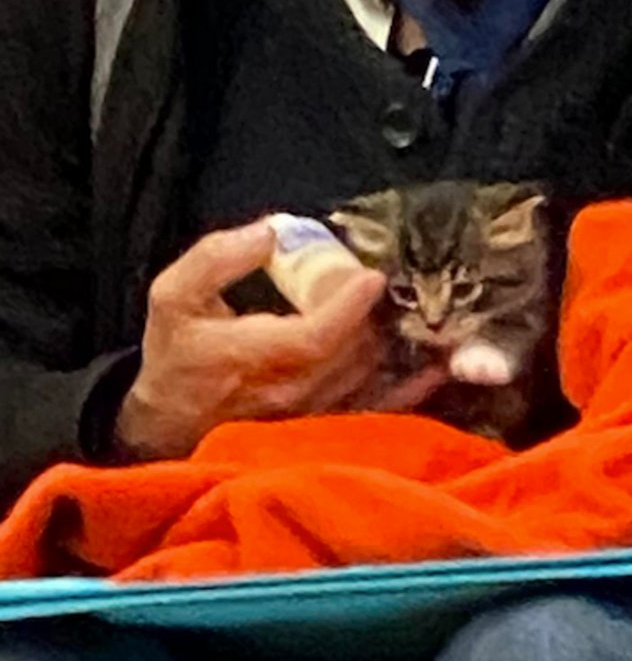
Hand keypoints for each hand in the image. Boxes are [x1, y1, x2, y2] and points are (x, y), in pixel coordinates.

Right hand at [116, 221, 390, 459]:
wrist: (167, 422)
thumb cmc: (176, 354)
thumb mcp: (173, 296)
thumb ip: (217, 259)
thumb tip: (272, 232)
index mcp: (251, 357)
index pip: (315, 337)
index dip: (349, 307)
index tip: (372, 277)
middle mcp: (288, 393)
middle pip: (352, 354)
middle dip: (374, 315)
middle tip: (383, 283)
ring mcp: (309, 417)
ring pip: (367, 377)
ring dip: (390, 342)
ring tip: (402, 308)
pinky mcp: (321, 428)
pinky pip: (375, 411)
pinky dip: (409, 389)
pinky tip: (436, 367)